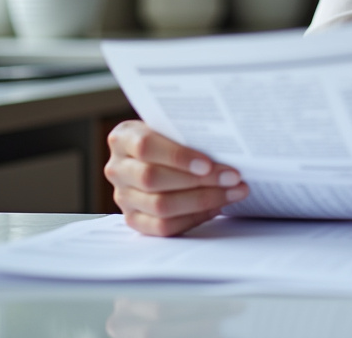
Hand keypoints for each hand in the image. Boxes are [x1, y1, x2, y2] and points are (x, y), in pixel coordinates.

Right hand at [105, 120, 248, 235]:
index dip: (178, 156)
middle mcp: (117, 169)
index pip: (146, 146)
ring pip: (160, 206)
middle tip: (233, 178)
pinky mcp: (133, 219)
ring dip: (203, 200)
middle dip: (199, 180)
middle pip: (153, 179)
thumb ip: (186, 131)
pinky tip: (217, 206)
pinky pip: (163, 227)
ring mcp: (123, 197)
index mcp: (123, 138)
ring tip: (234, 192)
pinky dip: (193, 218)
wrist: (154, 152)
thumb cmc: (169, 134)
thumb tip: (225, 143)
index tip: (208, 163)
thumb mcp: (171, 125)